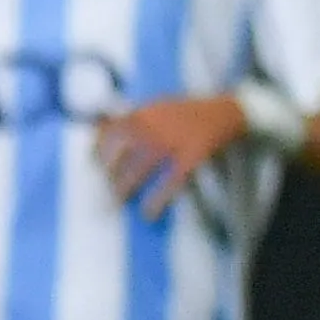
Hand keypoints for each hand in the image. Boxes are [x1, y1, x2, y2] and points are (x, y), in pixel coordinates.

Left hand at [94, 93, 244, 218]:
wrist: (225, 110)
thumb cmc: (185, 110)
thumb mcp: (154, 105)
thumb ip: (129, 116)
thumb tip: (97, 128)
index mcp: (142, 114)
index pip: (109, 136)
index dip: (98, 153)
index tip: (93, 166)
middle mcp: (153, 128)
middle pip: (121, 157)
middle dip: (110, 176)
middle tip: (107, 188)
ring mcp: (172, 143)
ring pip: (139, 171)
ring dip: (126, 189)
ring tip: (119, 201)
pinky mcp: (190, 157)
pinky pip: (169, 183)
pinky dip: (157, 201)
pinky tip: (149, 213)